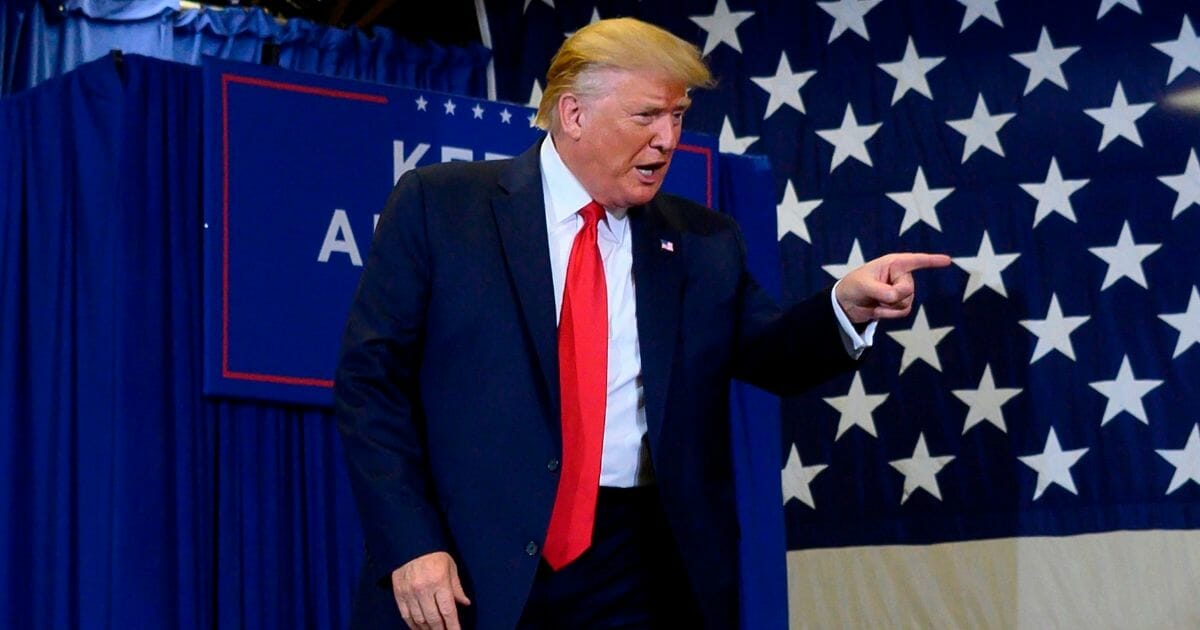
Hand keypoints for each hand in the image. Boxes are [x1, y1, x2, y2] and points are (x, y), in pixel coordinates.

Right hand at [391, 551, 470, 629]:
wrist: (410, 543)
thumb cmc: (434, 554)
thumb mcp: (450, 567)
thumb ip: (456, 587)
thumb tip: (465, 603)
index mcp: (439, 582)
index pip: (448, 611)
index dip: (453, 626)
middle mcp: (423, 589)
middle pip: (433, 619)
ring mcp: (409, 593)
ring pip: (419, 620)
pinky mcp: (399, 594)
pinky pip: (405, 615)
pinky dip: (413, 625)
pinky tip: (419, 628)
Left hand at [835, 253, 950, 323]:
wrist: (846, 304)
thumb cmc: (853, 286)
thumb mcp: (864, 285)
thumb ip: (882, 291)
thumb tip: (897, 298)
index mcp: (893, 263)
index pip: (917, 261)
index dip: (932, 261)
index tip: (948, 260)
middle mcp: (901, 275)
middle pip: (908, 290)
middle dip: (892, 296)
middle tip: (876, 295)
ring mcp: (902, 290)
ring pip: (906, 303)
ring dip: (889, 307)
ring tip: (875, 301)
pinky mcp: (899, 304)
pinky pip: (903, 312)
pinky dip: (889, 314)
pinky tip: (878, 309)